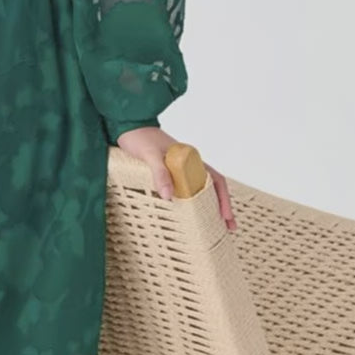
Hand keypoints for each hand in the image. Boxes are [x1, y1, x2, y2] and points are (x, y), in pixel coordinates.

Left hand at [113, 126, 236, 231]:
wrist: (126, 126)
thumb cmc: (139, 138)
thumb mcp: (150, 155)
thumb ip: (160, 173)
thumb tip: (168, 196)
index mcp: (190, 159)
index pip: (215, 179)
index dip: (223, 198)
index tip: (226, 215)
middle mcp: (188, 165)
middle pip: (210, 189)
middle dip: (220, 208)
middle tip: (228, 228)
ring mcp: (178, 171)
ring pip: (198, 191)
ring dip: (207, 208)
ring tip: (212, 226)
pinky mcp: (167, 175)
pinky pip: (183, 191)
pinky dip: (190, 204)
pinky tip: (189, 216)